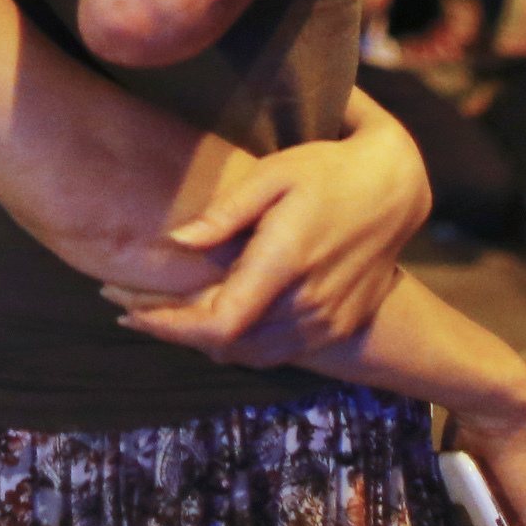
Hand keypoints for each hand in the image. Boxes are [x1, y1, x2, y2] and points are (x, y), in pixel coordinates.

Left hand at [105, 98, 429, 365]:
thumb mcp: (274, 175)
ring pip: (250, 354)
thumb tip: (176, 241)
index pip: (217, 323)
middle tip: (129, 307)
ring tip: (163, 316)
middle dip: (173, 330)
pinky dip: (240, 346)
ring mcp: (327, 322)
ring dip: (204, 342)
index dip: (168, 326)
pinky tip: (215, 324)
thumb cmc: (329, 171)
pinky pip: (278, 353)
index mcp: (285, 265)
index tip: (128, 309)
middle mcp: (307, 304)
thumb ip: (226, 212)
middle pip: (225, 344)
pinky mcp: (339, 327)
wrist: (397, 190)